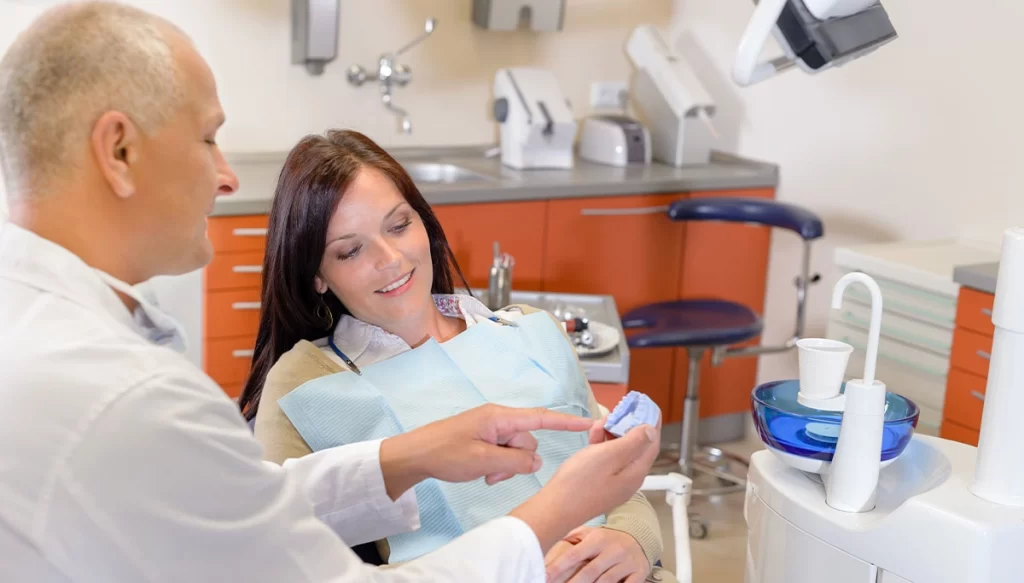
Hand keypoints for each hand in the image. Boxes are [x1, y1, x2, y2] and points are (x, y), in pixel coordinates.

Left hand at [379, 404, 594, 499]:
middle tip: (493, 474)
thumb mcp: (483, 461)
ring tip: (484, 475)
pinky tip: (481, 473)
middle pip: (528, 440)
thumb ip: (515, 461)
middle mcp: (499, 419)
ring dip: (506, 467)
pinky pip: (503, 453)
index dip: (567, 421)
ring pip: (516, 451)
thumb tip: (536, 460)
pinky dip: (497, 466)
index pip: (541, 417)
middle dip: (518, 461)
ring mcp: (491, 429)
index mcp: (500, 417)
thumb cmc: (445, 453)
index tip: (589, 423)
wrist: (414, 455)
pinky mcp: (484, 439)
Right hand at [510, 414, 660, 552]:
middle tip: (620, 410)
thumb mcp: (609, 455)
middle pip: (636, 447)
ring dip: (613, 434)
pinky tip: (593, 436)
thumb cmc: (580, 482)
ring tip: (601, 422)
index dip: (652, 423)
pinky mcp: (600, 483)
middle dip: (629, 426)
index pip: (651, 443)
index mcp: (635, 473)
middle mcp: (628, 479)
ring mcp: (614, 482)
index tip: (648, 406)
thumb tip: (651, 431)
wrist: (555, 508)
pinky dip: (603, 445)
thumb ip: (633, 442)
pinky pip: (607, 459)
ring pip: (620, 452)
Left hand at [545, 526, 648, 582]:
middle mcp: (613, 550)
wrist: (640, 537)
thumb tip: (549, 539)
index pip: (574, 555)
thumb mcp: (591, 533)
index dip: (558, 567)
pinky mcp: (639, 573)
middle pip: (589, 572)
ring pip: (606, 582)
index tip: (544, 576)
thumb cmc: (607, 539)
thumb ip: (572, 537)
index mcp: (598, 539)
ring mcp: (627, 562)